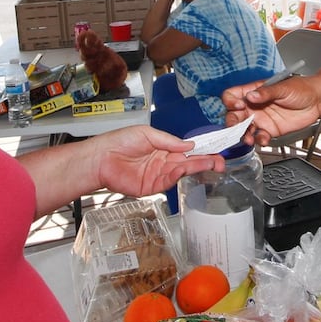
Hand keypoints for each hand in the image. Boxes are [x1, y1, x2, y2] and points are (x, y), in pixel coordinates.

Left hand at [91, 126, 225, 195]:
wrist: (100, 159)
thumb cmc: (118, 142)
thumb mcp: (146, 134)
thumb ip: (169, 141)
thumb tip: (189, 145)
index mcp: (163, 147)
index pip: (187, 149)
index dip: (202, 150)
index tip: (216, 149)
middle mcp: (163, 162)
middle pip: (189, 162)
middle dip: (206, 161)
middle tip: (220, 162)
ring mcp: (158, 175)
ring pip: (182, 171)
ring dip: (197, 168)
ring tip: (211, 164)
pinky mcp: (152, 187)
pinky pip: (169, 181)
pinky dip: (179, 175)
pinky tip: (187, 168)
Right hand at [222, 76, 320, 144]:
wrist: (317, 101)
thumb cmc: (300, 88)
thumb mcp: (283, 87)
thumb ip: (266, 92)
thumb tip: (251, 95)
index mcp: (254, 91)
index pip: (233, 96)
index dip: (231, 101)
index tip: (238, 106)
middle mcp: (254, 106)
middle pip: (234, 115)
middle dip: (232, 122)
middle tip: (237, 128)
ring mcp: (261, 119)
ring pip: (244, 129)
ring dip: (243, 135)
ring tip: (249, 139)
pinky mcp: (270, 130)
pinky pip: (259, 137)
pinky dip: (259, 140)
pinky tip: (264, 139)